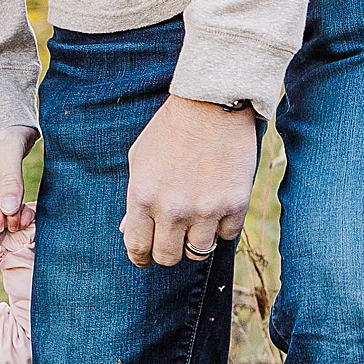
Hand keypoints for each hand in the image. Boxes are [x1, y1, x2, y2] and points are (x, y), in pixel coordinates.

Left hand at [121, 96, 258, 269]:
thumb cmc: (170, 130)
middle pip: (168, 257)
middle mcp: (172, 208)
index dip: (141, 258)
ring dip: (196, 239)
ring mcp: (206, 208)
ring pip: (199, 251)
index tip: (145, 259)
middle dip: (169, 251)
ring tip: (197, 219)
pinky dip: (222, 227)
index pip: (138, 247)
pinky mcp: (235, 203)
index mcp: (143, 196)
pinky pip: (228, 236)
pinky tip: (218, 207)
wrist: (211, 104)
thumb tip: (128, 232)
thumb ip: (134, 199)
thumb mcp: (140, 159)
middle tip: (173, 239)